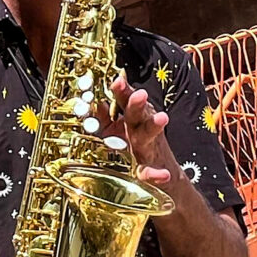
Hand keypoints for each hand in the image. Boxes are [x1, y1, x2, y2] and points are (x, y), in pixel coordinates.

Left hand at [106, 74, 183, 194]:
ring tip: (162, 118)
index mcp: (130, 119)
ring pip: (149, 136)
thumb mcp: (116, 130)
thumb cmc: (133, 145)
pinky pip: (152, 173)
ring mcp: (146, 148)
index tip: (117, 81)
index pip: (125, 101)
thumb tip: (93, 102)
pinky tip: (163, 175)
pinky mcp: (149, 171)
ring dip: (154, 126)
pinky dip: (157, 174)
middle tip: (140, 95)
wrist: (158, 173)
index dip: (122, 91)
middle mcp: (139, 130)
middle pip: (138, 114)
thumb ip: (105, 116)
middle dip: (137, 104)